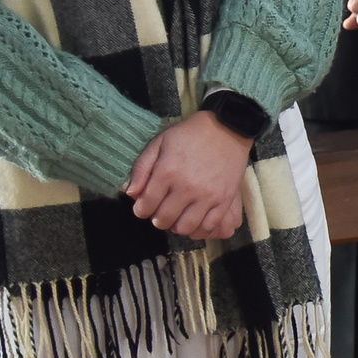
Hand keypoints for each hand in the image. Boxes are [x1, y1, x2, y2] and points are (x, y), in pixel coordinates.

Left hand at [124, 112, 254, 240]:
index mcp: (167, 172)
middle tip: (160, 213)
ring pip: (185, 227)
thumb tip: (130, 193)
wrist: (228, 128)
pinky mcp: (225, 199)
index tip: (143, 208)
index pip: (146, 205)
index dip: (141, 210)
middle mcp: (186, 187)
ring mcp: (207, 195)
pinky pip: (209, 225)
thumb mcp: (159, 143)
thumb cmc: (190, 135)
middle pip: (164, 219)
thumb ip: (141, 168)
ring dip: (176, 226)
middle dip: (157, 219)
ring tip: (177, 217)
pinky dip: (198, 229)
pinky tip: (194, 221)